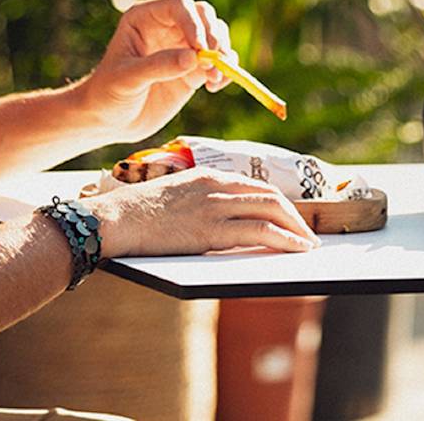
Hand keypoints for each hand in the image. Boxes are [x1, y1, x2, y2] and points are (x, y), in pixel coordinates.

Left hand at [78, 0, 232, 144]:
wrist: (109, 121)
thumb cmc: (107, 93)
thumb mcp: (126, 79)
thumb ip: (158, 66)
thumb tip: (193, 57)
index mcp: (145, 18)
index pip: (179, 5)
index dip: (193, 22)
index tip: (199, 48)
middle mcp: (168, 27)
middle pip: (204, 16)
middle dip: (214, 35)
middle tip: (215, 60)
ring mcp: (183, 49)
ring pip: (216, 36)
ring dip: (223, 54)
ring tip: (215, 78)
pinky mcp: (194, 71)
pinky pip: (219, 64)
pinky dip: (225, 72)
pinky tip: (216, 87)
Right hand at [89, 168, 319, 255]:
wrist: (115, 219)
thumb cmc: (136, 214)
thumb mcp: (173, 196)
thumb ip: (198, 201)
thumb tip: (216, 221)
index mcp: (206, 174)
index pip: (255, 184)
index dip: (279, 201)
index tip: (291, 216)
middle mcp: (216, 185)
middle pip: (270, 195)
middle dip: (295, 215)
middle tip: (307, 233)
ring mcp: (215, 206)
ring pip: (271, 210)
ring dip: (296, 229)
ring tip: (308, 245)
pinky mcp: (212, 229)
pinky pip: (260, 231)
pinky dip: (285, 239)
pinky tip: (297, 249)